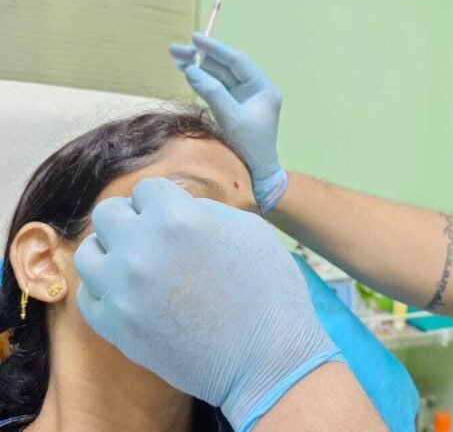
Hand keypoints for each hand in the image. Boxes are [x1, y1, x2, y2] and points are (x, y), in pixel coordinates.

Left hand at [74, 178, 340, 429]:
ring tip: (136, 261)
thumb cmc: (269, 286)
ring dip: (111, 250)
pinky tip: (130, 291)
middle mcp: (141, 249)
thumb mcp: (248, 228)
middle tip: (153, 234)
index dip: (164, 199)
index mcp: (178, 218)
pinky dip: (106, 288)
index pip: (147, 188)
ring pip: (89, 252)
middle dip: (131, 217)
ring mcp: (123, 291)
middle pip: (108, 212)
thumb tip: (177, 208)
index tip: (176, 215)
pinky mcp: (116, 329)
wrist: (268, 357)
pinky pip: (89, 296)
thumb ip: (204, 210)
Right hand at [169, 33, 286, 212]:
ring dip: (199, 68)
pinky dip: (202, 81)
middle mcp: (255, 89)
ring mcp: (244, 98)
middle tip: (175, 49)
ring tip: (176, 58)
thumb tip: (191, 70)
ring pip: (219, 76)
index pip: (237, 61)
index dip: (215, 49)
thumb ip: (212, 92)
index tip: (194, 38)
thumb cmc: (249, 147)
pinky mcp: (234, 107)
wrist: (257, 173)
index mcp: (263, 87)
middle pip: (225, 67)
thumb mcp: (231, 118)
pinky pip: (216, 88)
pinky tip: (186, 72)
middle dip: (201, 57)